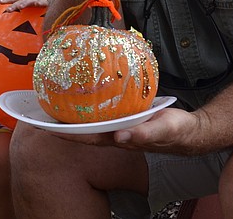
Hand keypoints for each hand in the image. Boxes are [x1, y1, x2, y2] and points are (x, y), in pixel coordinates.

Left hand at [49, 107, 205, 155]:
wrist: (191, 130)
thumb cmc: (176, 132)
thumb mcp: (162, 131)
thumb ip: (143, 134)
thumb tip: (121, 137)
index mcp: (118, 139)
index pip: (84, 137)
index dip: (64, 133)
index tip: (45, 126)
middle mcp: (114, 133)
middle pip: (82, 129)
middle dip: (62, 121)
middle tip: (41, 107)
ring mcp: (119, 125)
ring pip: (91, 119)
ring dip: (74, 112)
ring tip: (56, 97)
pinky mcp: (126, 116)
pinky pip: (103, 111)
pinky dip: (91, 104)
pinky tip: (85, 93)